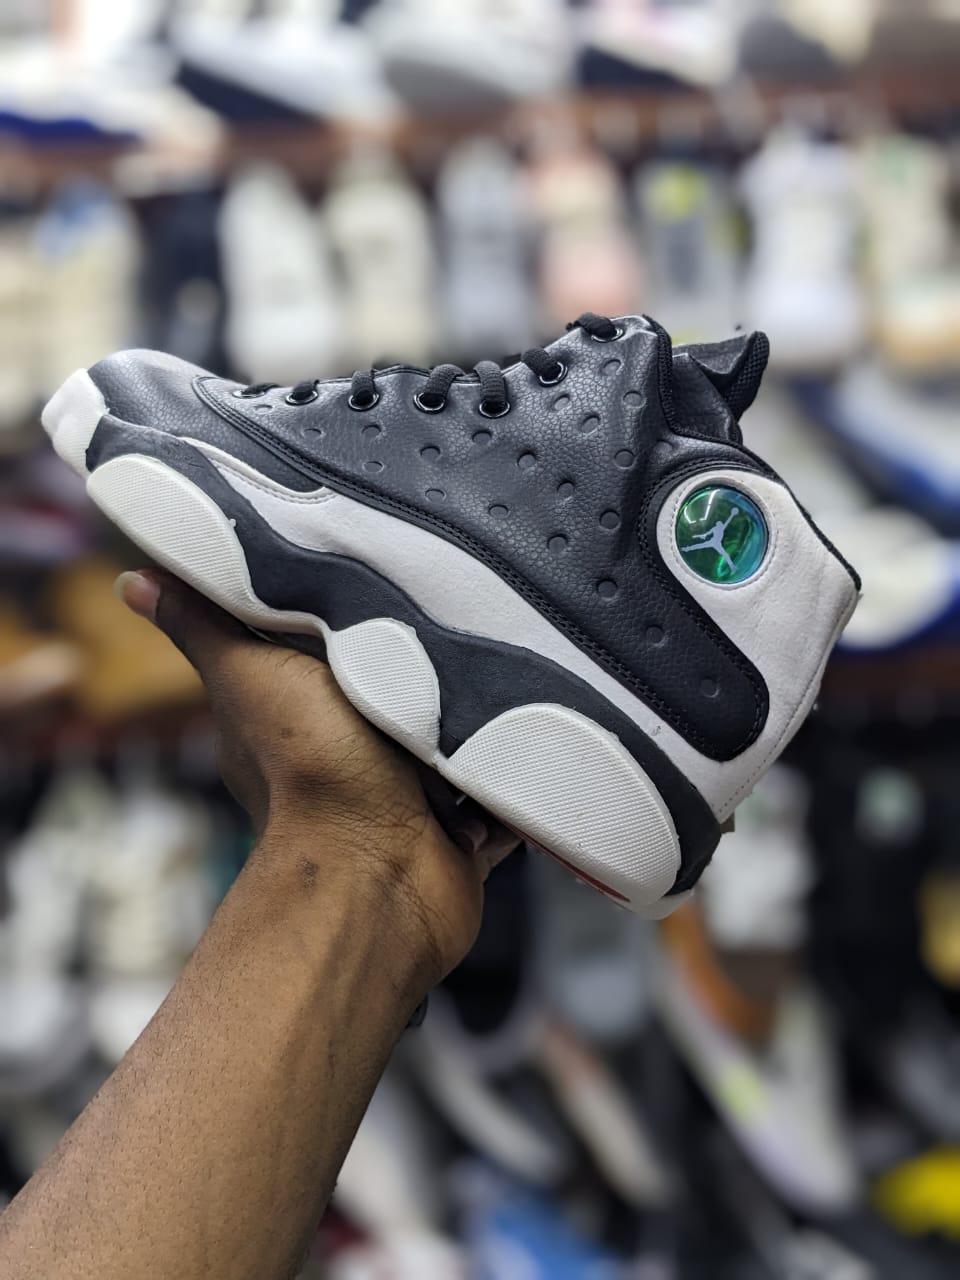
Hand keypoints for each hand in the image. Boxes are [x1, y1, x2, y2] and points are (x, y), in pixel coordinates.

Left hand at [116, 570, 518, 985]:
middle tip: (457, 615)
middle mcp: (355, 754)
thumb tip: (133, 581)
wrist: (380, 870)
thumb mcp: (248, 672)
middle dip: (430, 658)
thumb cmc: (310, 772)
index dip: (349, 616)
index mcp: (300, 713)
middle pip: (402, 686)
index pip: (327, 647)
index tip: (382, 574)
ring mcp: (412, 793)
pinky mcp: (465, 822)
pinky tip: (534, 719)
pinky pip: (504, 781)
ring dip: (482, 707)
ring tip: (504, 659)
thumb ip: (203, 624)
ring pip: (460, 731)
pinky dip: (517, 763)